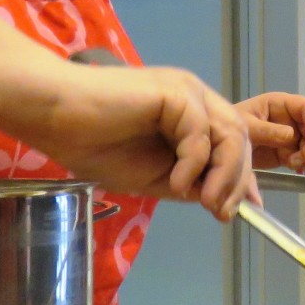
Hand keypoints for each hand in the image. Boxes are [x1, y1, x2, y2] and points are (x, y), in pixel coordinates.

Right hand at [37, 62, 255, 219]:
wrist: (55, 118)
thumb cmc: (93, 144)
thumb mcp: (151, 176)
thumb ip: (187, 183)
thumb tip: (221, 201)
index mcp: (189, 115)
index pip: (233, 142)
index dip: (244, 176)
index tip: (248, 209)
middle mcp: (194, 98)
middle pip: (239, 138)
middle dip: (237, 180)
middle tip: (221, 213)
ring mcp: (186, 92)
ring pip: (230, 134)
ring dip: (224, 174)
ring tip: (208, 204)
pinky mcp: (175, 92)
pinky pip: (200, 133)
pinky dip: (194, 164)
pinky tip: (174, 183)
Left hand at [236, 92, 304, 171]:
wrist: (222, 148)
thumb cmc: (231, 128)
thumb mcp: (246, 126)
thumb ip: (267, 130)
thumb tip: (291, 135)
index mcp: (281, 104)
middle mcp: (291, 118)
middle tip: (304, 158)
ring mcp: (293, 136)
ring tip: (294, 165)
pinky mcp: (290, 152)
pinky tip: (298, 170)